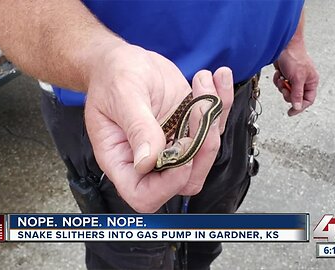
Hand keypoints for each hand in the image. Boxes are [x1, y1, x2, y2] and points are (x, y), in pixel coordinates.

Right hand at [84, 42, 233, 212]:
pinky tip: (217, 78)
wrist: (124, 59)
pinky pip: (214, 126)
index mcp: (122, 159)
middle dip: (201, 150)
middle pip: (184, 181)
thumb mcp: (121, 96)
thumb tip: (147, 161)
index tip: (180, 151)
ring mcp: (172, 144)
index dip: (167, 185)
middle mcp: (149, 158)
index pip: (144, 195)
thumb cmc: (111, 77)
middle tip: (200, 112)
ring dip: (213, 120)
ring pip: (204, 155)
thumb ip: (137, 127)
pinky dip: (222, 102)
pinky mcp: (189, 127)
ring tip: (202, 82)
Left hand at [273, 40, 318, 115]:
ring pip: (286, 91)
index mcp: (311, 82)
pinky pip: (280, 84)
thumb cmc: (294, 57)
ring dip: (281, 86)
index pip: (308, 100)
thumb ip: (297, 93)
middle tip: (284, 87)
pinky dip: (277, 80)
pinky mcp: (286, 75)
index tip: (290, 112)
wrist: (284, 44)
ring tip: (282, 77)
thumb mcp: (297, 78)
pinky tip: (279, 73)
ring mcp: (294, 78)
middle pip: (295, 97)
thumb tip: (298, 107)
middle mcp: (304, 81)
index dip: (300, 107)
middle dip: (287, 93)